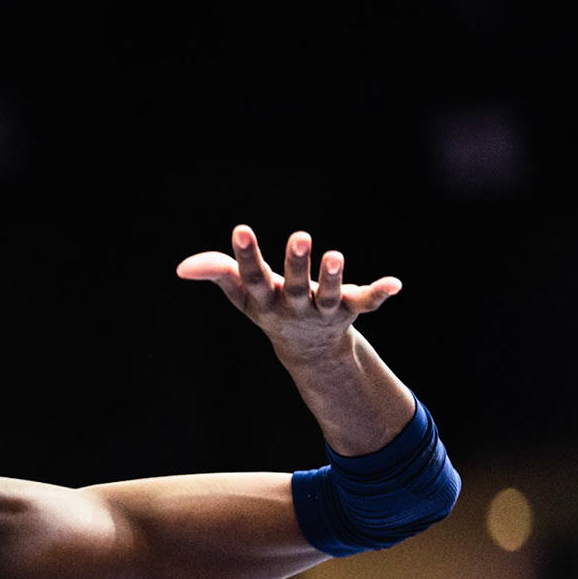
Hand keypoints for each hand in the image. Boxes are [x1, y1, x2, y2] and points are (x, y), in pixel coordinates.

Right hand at [176, 225, 401, 364]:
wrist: (308, 348)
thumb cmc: (269, 307)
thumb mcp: (242, 293)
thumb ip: (217, 273)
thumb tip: (182, 267)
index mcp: (265, 301)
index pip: (252, 278)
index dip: (246, 256)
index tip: (241, 229)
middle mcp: (294, 307)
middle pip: (294, 287)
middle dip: (297, 264)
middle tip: (300, 236)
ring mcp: (323, 310)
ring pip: (330, 296)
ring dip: (333, 278)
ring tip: (336, 255)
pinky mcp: (350, 309)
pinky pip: (367, 302)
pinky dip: (380, 293)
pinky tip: (395, 284)